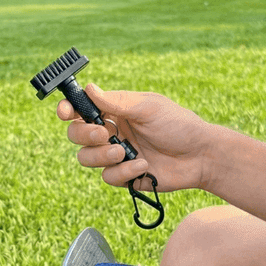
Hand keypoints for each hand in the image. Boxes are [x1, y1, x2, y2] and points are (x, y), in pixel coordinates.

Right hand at [56, 84, 211, 192]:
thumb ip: (117, 101)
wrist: (200, 156)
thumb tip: (89, 88)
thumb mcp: (149, 107)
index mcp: (114, 111)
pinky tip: (144, 166)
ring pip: (86, 158)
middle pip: (77, 135)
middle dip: (84, 135)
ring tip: (124, 152)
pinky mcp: (125, 175)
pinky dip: (124, 172)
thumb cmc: (178, 125)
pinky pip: (108, 177)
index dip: (67, 110)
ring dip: (101, 156)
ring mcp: (116, 155)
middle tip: (103, 134)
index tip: (65, 113)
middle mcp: (111, 132)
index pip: (81, 109)